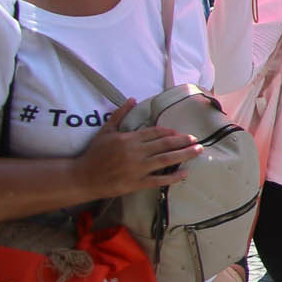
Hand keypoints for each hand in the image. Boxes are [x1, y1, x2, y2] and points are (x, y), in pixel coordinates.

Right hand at [75, 101, 202, 197]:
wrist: (82, 177)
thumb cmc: (94, 154)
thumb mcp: (105, 131)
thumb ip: (119, 114)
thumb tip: (131, 99)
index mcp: (129, 139)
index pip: (155, 132)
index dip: (170, 132)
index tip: (180, 133)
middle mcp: (135, 152)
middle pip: (165, 144)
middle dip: (183, 141)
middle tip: (196, 140)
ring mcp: (137, 168)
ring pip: (166, 160)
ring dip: (184, 154)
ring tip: (198, 151)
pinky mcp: (137, 183)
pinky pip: (159, 180)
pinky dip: (173, 177)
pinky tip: (185, 173)